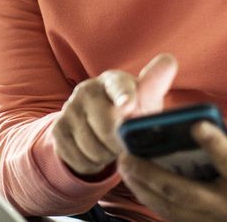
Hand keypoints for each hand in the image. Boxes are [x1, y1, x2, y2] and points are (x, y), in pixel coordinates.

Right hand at [52, 54, 177, 175]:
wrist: (101, 124)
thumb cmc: (132, 110)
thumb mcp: (147, 100)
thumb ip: (155, 85)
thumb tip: (168, 61)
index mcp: (113, 80)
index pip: (118, 87)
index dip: (124, 96)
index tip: (128, 106)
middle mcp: (88, 89)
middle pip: (107, 128)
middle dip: (121, 144)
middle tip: (127, 145)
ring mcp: (70, 108)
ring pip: (93, 148)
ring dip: (107, 157)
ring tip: (112, 147)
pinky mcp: (57, 128)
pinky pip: (79, 159)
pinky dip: (92, 164)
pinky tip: (97, 153)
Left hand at [118, 108, 226, 220]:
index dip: (215, 144)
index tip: (197, 125)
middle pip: (185, 191)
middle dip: (153, 174)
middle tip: (127, 155)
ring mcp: (212, 219)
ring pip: (171, 207)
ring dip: (144, 189)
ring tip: (123, 167)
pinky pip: (172, 217)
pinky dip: (151, 201)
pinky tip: (135, 184)